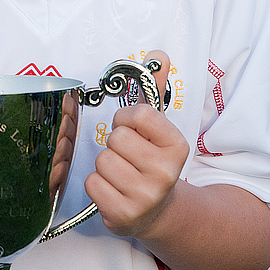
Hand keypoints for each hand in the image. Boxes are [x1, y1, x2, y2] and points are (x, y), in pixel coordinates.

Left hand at [84, 52, 189, 238]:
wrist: (158, 211)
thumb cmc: (151, 161)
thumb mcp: (158, 128)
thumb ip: (155, 89)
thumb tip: (158, 54)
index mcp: (177, 146)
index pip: (138, 114)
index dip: (127, 119)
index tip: (133, 129)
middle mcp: (165, 173)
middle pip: (116, 138)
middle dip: (115, 144)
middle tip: (128, 156)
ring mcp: (145, 196)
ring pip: (102, 160)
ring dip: (105, 165)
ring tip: (122, 174)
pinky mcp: (124, 215)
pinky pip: (93, 183)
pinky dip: (98, 185)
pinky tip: (114, 189)